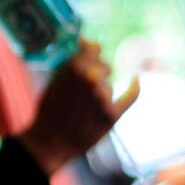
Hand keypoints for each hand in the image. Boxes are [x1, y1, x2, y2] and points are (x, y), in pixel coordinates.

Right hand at [16, 39, 138, 175]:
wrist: (49, 142)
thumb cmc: (49, 112)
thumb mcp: (54, 81)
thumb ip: (71, 62)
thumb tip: (85, 42)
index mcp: (75, 67)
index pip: (94, 48)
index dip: (92, 52)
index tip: (92, 55)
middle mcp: (92, 79)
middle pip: (105, 66)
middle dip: (97, 74)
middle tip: (86, 87)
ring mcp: (104, 97)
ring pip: (110, 85)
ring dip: (101, 91)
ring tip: (85, 107)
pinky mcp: (113, 114)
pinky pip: (130, 95)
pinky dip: (134, 87)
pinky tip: (136, 80)